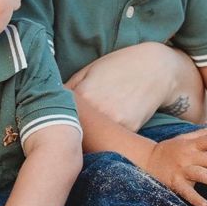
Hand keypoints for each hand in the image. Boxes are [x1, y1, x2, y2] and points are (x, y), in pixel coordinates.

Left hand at [67, 43, 204, 129]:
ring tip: (86, 134)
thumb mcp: (89, 71)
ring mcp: (115, 123)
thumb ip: (69, 89)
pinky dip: (106, 138)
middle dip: (70, 134)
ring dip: (87, 139)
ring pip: (92, 139)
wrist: (157, 68)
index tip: (54, 125)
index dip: (56, 122)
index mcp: (83, 95)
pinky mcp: (130, 130)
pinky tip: (105, 133)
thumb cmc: (119, 66)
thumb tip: (49, 103)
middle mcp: (98, 111)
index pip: (60, 117)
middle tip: (67, 134)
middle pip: (75, 132)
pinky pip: (111, 139)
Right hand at [143, 128, 206, 205]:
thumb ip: (205, 134)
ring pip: (201, 175)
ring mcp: (181, 170)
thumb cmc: (171, 149)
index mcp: (192, 145)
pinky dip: (196, 199)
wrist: (147, 160)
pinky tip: (206, 205)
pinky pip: (186, 192)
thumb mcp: (185, 138)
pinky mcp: (174, 182)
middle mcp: (187, 156)